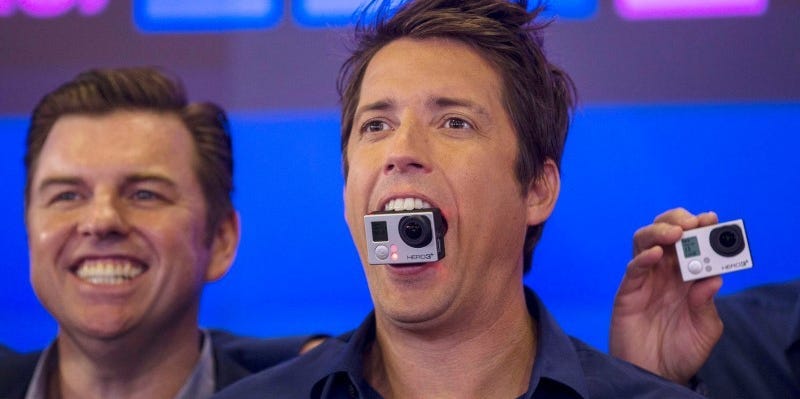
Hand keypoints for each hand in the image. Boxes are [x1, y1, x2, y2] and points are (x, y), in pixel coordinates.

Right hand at [609, 208, 722, 384]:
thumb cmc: (682, 352)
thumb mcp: (705, 330)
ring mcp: (645, 280)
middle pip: (665, 233)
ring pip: (645, 242)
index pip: (693, 244)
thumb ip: (707, 305)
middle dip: (678, 221)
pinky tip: (656, 255)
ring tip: (675, 233)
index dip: (701, 228)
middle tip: (692, 222)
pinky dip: (643, 258)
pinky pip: (633, 269)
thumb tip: (712, 279)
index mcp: (688, 278)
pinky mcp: (628, 292)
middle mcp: (666, 274)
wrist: (656, 374)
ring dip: (659, 231)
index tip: (711, 218)